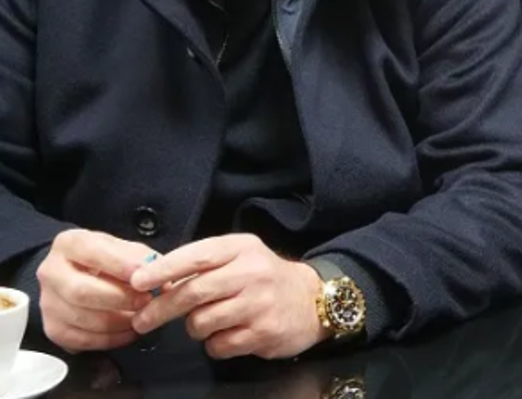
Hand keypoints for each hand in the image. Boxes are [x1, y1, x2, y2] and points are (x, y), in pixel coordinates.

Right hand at [35, 229, 155, 351]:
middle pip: (81, 292)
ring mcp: (48, 302)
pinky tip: (128, 332)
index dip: (120, 265)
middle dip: (119, 299)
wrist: (77, 273)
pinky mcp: (52, 328)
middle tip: (145, 301)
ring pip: (81, 319)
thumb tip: (160, 281)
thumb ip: (142, 259)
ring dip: (118, 322)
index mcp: (69, 244)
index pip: (92, 253)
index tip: (144, 275)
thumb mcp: (123, 248)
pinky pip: (80, 340)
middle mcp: (51, 272)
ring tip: (141, 317)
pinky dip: (109, 339)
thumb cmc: (106, 259)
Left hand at [129, 233, 327, 359]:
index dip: (163, 270)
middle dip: (160, 309)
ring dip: (195, 328)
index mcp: (242, 248)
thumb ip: (203, 266)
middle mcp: (253, 272)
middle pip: (193, 292)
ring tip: (209, 322)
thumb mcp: (240, 258)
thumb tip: (155, 282)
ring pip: (201, 322)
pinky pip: (218, 345)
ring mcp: (259, 303)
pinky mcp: (264, 332)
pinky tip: (230, 333)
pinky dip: (215, 344)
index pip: (197, 256)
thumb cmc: (265, 278)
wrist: (312, 300)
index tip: (137, 281)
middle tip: (142, 320)